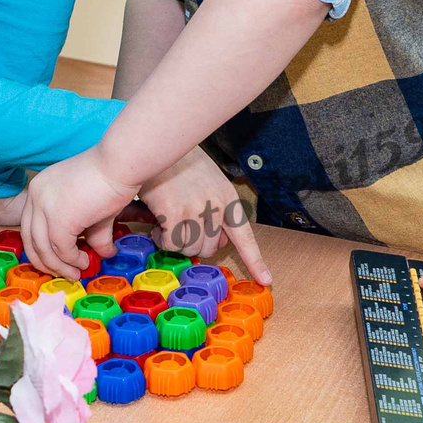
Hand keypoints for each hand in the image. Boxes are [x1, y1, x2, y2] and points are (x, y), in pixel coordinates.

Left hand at [18, 149, 139, 278]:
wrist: (120, 163)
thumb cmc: (111, 178)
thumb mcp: (94, 210)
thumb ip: (92, 232)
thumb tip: (105, 253)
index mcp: (38, 189)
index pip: (29, 225)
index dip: (40, 248)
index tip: (55, 261)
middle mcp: (35, 196)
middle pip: (30, 239)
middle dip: (45, 262)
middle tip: (63, 274)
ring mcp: (44, 207)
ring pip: (43, 248)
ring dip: (60, 266)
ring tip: (76, 274)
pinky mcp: (59, 219)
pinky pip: (61, 249)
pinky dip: (72, 260)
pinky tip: (84, 262)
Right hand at [138, 147, 267, 282]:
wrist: (158, 142)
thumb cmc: (180, 163)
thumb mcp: (208, 183)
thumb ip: (215, 212)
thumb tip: (218, 244)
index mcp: (227, 199)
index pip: (245, 236)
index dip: (255, 260)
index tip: (266, 279)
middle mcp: (216, 206)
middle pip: (208, 249)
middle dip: (191, 245)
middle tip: (178, 230)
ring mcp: (196, 210)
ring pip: (188, 249)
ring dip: (174, 243)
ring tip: (166, 224)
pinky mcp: (175, 213)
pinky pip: (169, 244)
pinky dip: (160, 239)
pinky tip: (156, 223)